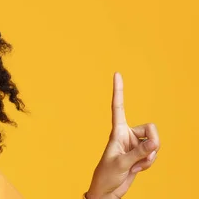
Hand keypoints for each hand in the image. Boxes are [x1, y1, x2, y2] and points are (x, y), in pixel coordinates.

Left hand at [85, 72, 159, 198]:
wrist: (107, 190)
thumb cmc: (107, 175)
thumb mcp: (122, 163)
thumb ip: (139, 152)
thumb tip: (154, 142)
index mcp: (117, 131)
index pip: (118, 106)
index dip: (119, 90)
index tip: (117, 73)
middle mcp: (127, 135)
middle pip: (150, 129)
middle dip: (153, 143)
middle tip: (142, 157)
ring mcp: (135, 144)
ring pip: (154, 144)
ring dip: (149, 158)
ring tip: (134, 166)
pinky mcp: (140, 154)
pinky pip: (153, 155)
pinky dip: (148, 164)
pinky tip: (137, 169)